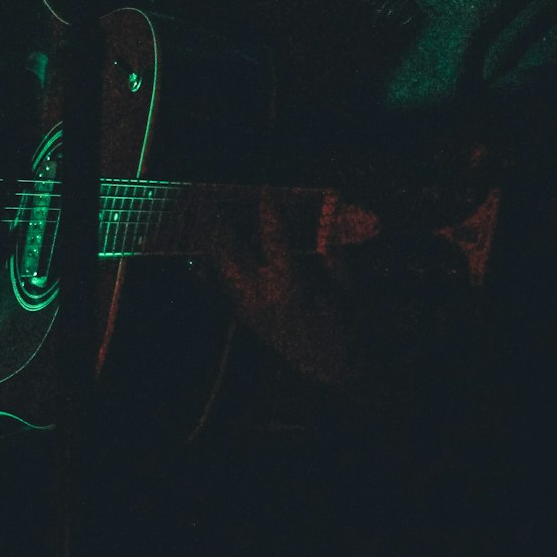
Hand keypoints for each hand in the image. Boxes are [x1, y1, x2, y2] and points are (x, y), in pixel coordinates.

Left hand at [213, 189, 357, 385]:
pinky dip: (210, 262)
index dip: (269, 209)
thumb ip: (333, 250)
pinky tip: (207, 244)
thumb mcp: (349, 287)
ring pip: (216, 266)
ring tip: (210, 214)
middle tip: (220, 198)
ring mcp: (246, 307)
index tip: (265, 188)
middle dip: (221, 222)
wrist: (332, 368)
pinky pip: (217, 283)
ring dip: (213, 239)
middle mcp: (260, 296)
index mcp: (290, 287)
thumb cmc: (347, 325)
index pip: (274, 238)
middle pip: (227, 250)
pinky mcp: (242, 314)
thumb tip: (328, 212)